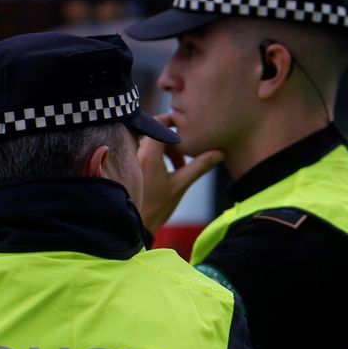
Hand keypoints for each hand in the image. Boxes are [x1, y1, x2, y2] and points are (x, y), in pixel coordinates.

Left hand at [136, 113, 222, 234]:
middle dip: (172, 142)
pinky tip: (166, 171)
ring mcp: (129, 160)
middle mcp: (135, 152)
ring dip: (164, 150)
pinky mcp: (127, 168)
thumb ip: (200, 166)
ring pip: (148, 143)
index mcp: (148, 153)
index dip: (172, 123)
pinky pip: (141, 152)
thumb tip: (220, 152)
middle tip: (185, 155)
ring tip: (178, 166)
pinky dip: (155, 156)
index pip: (159, 124)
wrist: (135, 225)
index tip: (185, 128)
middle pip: (155, 134)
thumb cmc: (157, 207)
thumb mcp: (181, 185)